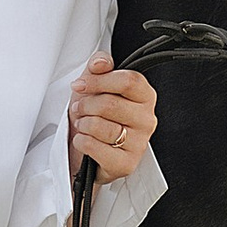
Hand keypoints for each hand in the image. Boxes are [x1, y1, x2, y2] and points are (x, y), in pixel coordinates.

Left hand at [68, 60, 157, 185]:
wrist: (87, 150)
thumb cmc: (95, 116)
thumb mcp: (95, 85)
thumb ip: (100, 65)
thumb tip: (101, 62)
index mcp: (145, 97)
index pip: (129, 80)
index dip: (100, 81)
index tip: (81, 84)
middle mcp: (147, 120)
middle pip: (111, 104)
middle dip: (86, 105)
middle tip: (79, 108)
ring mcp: (139, 143)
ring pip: (101, 126)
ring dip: (83, 124)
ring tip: (83, 124)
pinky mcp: (126, 163)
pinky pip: (95, 147)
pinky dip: (82, 142)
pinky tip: (85, 140)